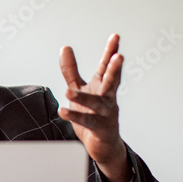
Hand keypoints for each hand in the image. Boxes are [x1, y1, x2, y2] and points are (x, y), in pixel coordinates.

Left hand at [58, 34, 130, 181]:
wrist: (102, 144)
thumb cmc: (92, 113)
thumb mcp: (80, 88)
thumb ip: (71, 69)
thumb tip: (65, 47)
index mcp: (102, 86)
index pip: (106, 66)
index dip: (111, 52)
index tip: (115, 37)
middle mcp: (107, 98)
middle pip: (111, 81)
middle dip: (115, 69)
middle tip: (119, 57)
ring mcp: (105, 113)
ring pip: (96, 104)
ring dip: (83, 98)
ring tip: (68, 92)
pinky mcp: (99, 128)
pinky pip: (86, 122)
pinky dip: (74, 117)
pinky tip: (63, 111)